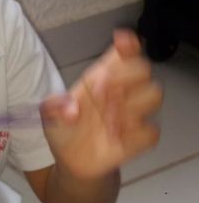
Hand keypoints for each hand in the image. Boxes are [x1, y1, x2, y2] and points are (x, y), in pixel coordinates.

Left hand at [41, 30, 162, 178]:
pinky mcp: (139, 138)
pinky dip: (134, 134)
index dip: (128, 44)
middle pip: (143, 68)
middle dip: (123, 77)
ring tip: (107, 121)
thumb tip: (72, 110)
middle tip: (101, 95)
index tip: (122, 42)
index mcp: (102, 77)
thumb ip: (54, 106)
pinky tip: (115, 138)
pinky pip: (151, 131)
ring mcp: (133, 114)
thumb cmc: (64, 128)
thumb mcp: (48, 114)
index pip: (124, 53)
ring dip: (130, 105)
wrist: (70, 160)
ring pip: (154, 94)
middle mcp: (121, 91)